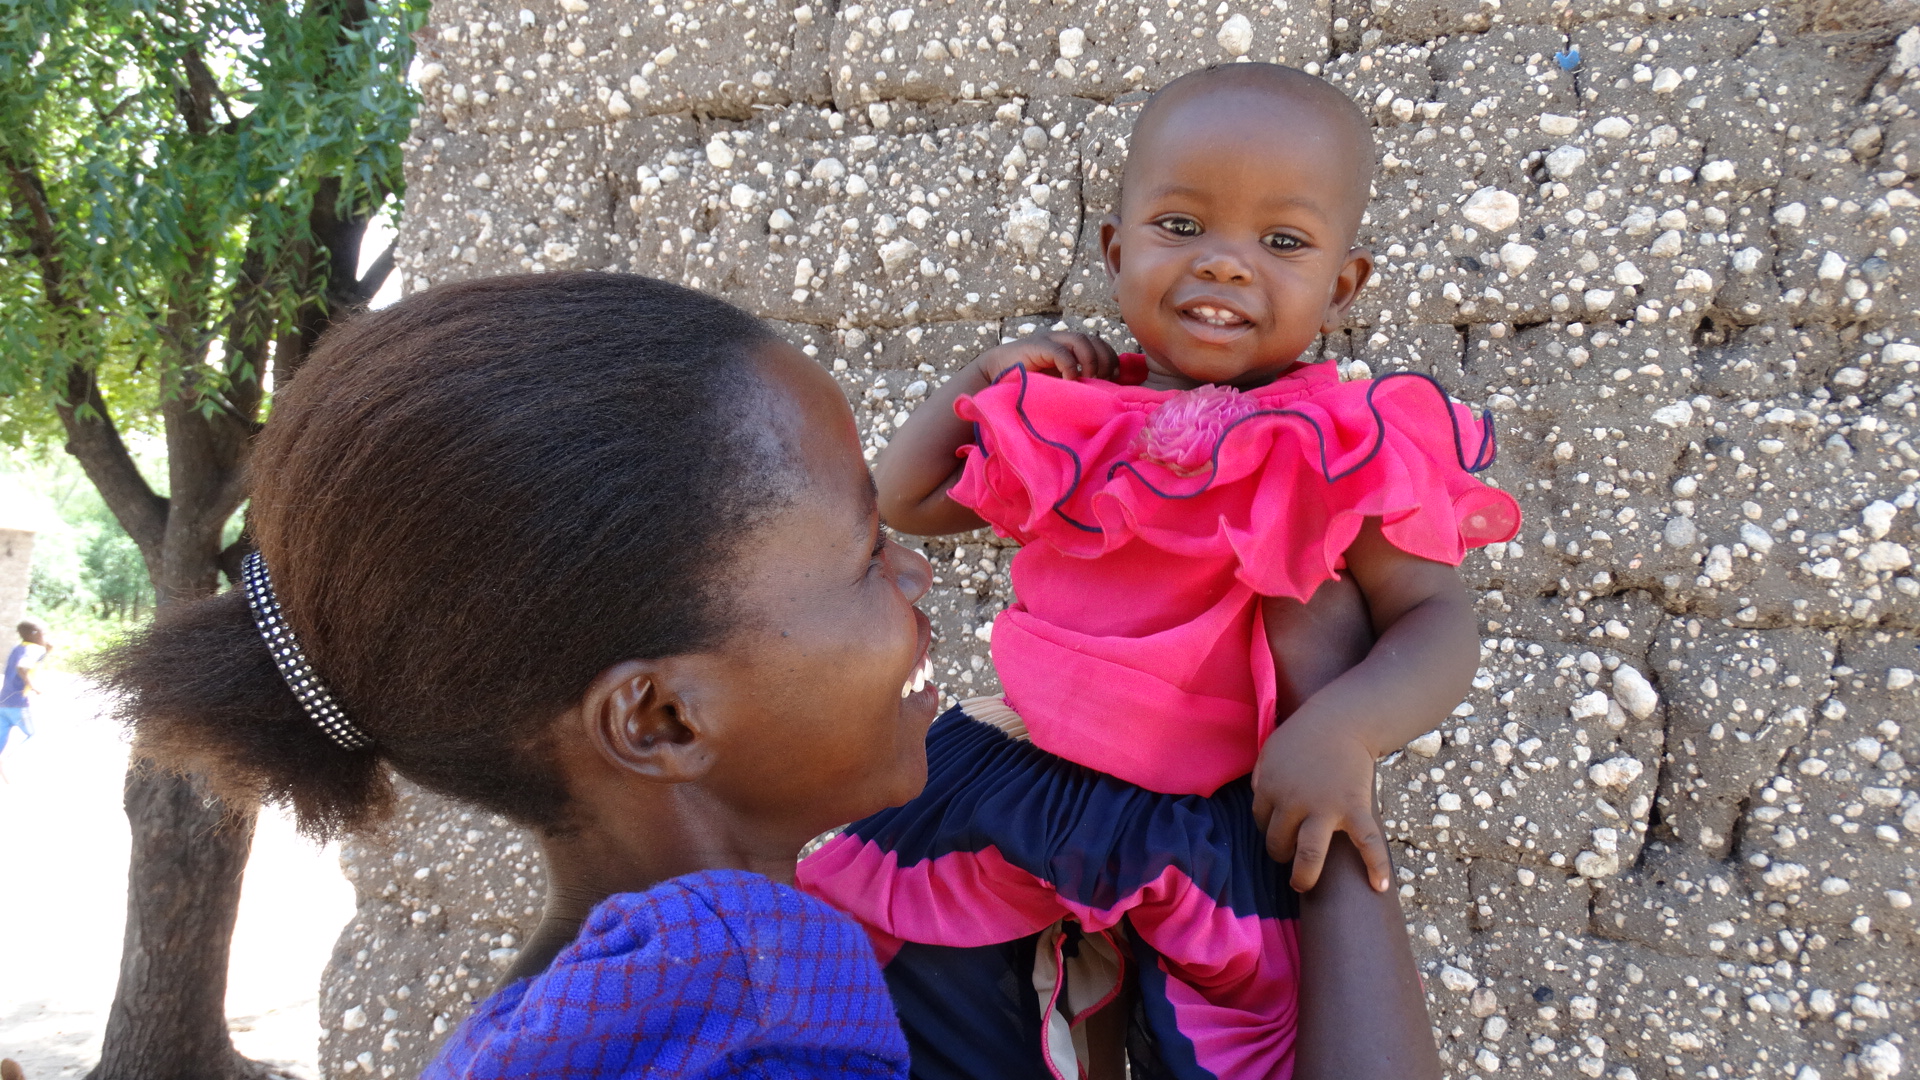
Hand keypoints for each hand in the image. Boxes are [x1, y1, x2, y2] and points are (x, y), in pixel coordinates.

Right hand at [973, 331, 1118, 383]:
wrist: (993, 376)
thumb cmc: (1027, 384)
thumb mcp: (1058, 383)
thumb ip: (1077, 383)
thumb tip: (1104, 395)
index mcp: (1070, 347)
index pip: (1100, 344)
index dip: (1111, 358)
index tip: (1113, 378)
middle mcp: (1062, 339)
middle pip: (1095, 340)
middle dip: (1105, 359)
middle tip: (1104, 379)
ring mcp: (1050, 341)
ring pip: (1081, 340)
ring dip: (1091, 361)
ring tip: (1089, 379)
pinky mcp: (1037, 346)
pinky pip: (1061, 352)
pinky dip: (1070, 366)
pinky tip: (1070, 380)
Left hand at [1250, 712, 1393, 893]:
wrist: (1342, 719)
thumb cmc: (1305, 734)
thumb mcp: (1271, 751)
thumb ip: (1262, 778)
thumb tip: (1259, 802)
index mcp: (1270, 788)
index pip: (1260, 820)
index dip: (1269, 827)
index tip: (1280, 828)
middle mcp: (1293, 802)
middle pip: (1278, 843)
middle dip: (1281, 854)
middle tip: (1289, 858)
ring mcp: (1324, 808)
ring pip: (1309, 855)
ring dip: (1303, 875)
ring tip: (1304, 887)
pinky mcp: (1354, 808)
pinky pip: (1366, 842)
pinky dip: (1376, 865)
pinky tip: (1379, 886)